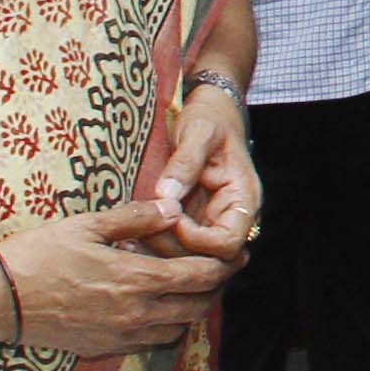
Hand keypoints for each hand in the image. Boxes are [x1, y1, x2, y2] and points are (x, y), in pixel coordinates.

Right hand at [0, 203, 234, 360]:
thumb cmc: (38, 256)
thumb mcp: (87, 225)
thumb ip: (135, 217)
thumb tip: (171, 208)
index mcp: (138, 280)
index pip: (202, 277)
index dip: (226, 266)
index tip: (237, 255)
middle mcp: (137, 315)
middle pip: (199, 308)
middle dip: (216, 290)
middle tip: (221, 271)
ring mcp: (120, 337)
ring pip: (177, 331)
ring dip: (191, 311)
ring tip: (189, 290)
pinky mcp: (103, 349)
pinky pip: (148, 344)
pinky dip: (163, 329)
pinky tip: (154, 310)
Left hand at [142, 78, 257, 261]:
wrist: (211, 111)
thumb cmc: (211, 118)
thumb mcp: (199, 132)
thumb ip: (185, 162)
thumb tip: (166, 195)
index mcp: (243, 199)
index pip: (227, 244)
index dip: (196, 240)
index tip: (169, 216)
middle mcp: (230, 217)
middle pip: (207, 259)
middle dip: (172, 250)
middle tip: (136, 233)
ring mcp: (210, 222)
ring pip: (189, 257)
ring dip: (159, 252)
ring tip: (127, 237)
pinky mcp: (191, 222)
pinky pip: (176, 245)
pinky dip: (155, 244)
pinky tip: (131, 234)